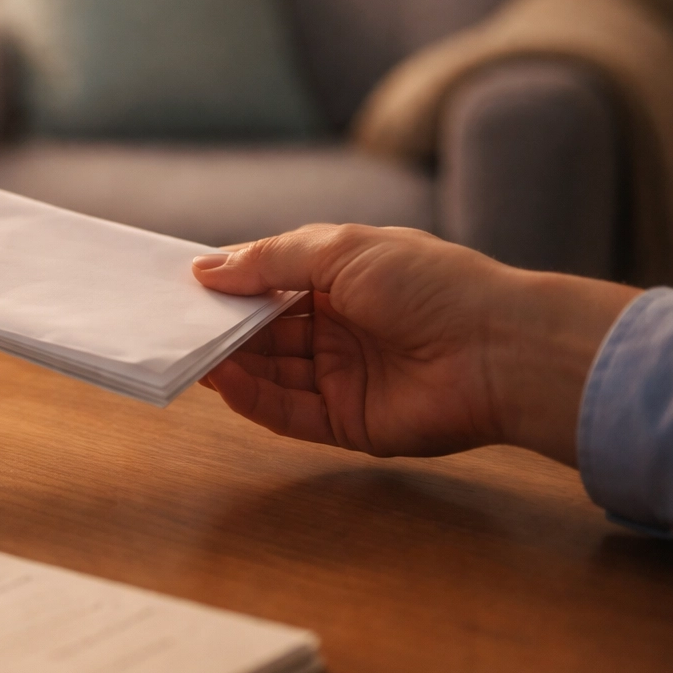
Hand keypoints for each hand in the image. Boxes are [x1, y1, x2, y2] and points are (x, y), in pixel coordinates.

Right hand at [192, 224, 638, 464]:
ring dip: (230, 363)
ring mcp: (343, 376)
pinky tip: (222, 381)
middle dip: (222, 326)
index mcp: (343, 279)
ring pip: (271, 372)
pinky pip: (287, 413)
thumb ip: (269, 261)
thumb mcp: (340, 249)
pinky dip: (252, 399)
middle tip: (173, 323)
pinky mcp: (347, 422)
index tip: (183, 284)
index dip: (231, 284)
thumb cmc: (429, 284)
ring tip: (188, 351)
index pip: (272, 283)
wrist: (500, 350)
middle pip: (265, 331)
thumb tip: (204, 268)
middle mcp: (340, 328)